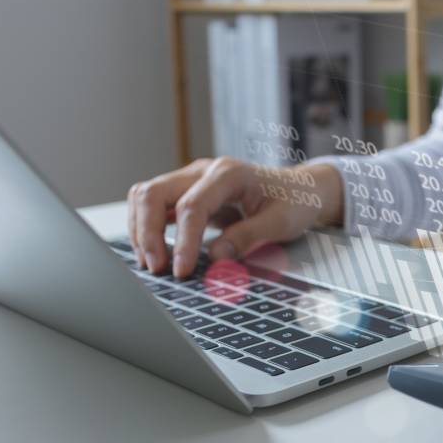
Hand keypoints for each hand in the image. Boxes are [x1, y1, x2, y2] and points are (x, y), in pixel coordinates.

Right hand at [127, 157, 342, 277]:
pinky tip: (154, 251)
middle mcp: (204, 171)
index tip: (180, 271)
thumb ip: (249, 237)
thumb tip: (215, 258)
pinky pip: (154, 204)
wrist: (301, 188)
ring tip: (152, 264)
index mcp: (229, 174)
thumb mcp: (282, 221)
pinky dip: (147, 226)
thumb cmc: (294, 201)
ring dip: (141, 229)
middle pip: (154, 193)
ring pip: (147, 196)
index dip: (182, 241)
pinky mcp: (188, 192)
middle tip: (156, 268)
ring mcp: (193, 179)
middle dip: (147, 232)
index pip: (192, 206)